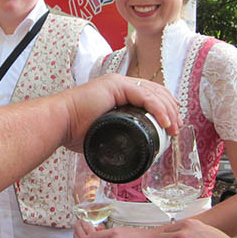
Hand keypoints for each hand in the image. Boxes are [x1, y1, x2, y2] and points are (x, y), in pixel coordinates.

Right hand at [61, 73, 179, 151]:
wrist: (60, 124)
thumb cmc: (75, 131)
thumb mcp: (104, 134)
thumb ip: (116, 137)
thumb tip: (125, 154)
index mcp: (119, 93)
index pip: (150, 95)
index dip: (165, 108)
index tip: (172, 126)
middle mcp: (121, 85)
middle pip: (156, 92)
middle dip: (171, 110)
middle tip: (176, 129)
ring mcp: (118, 83)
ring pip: (154, 93)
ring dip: (168, 111)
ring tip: (173, 128)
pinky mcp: (115, 86)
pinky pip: (144, 96)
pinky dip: (158, 109)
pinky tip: (165, 121)